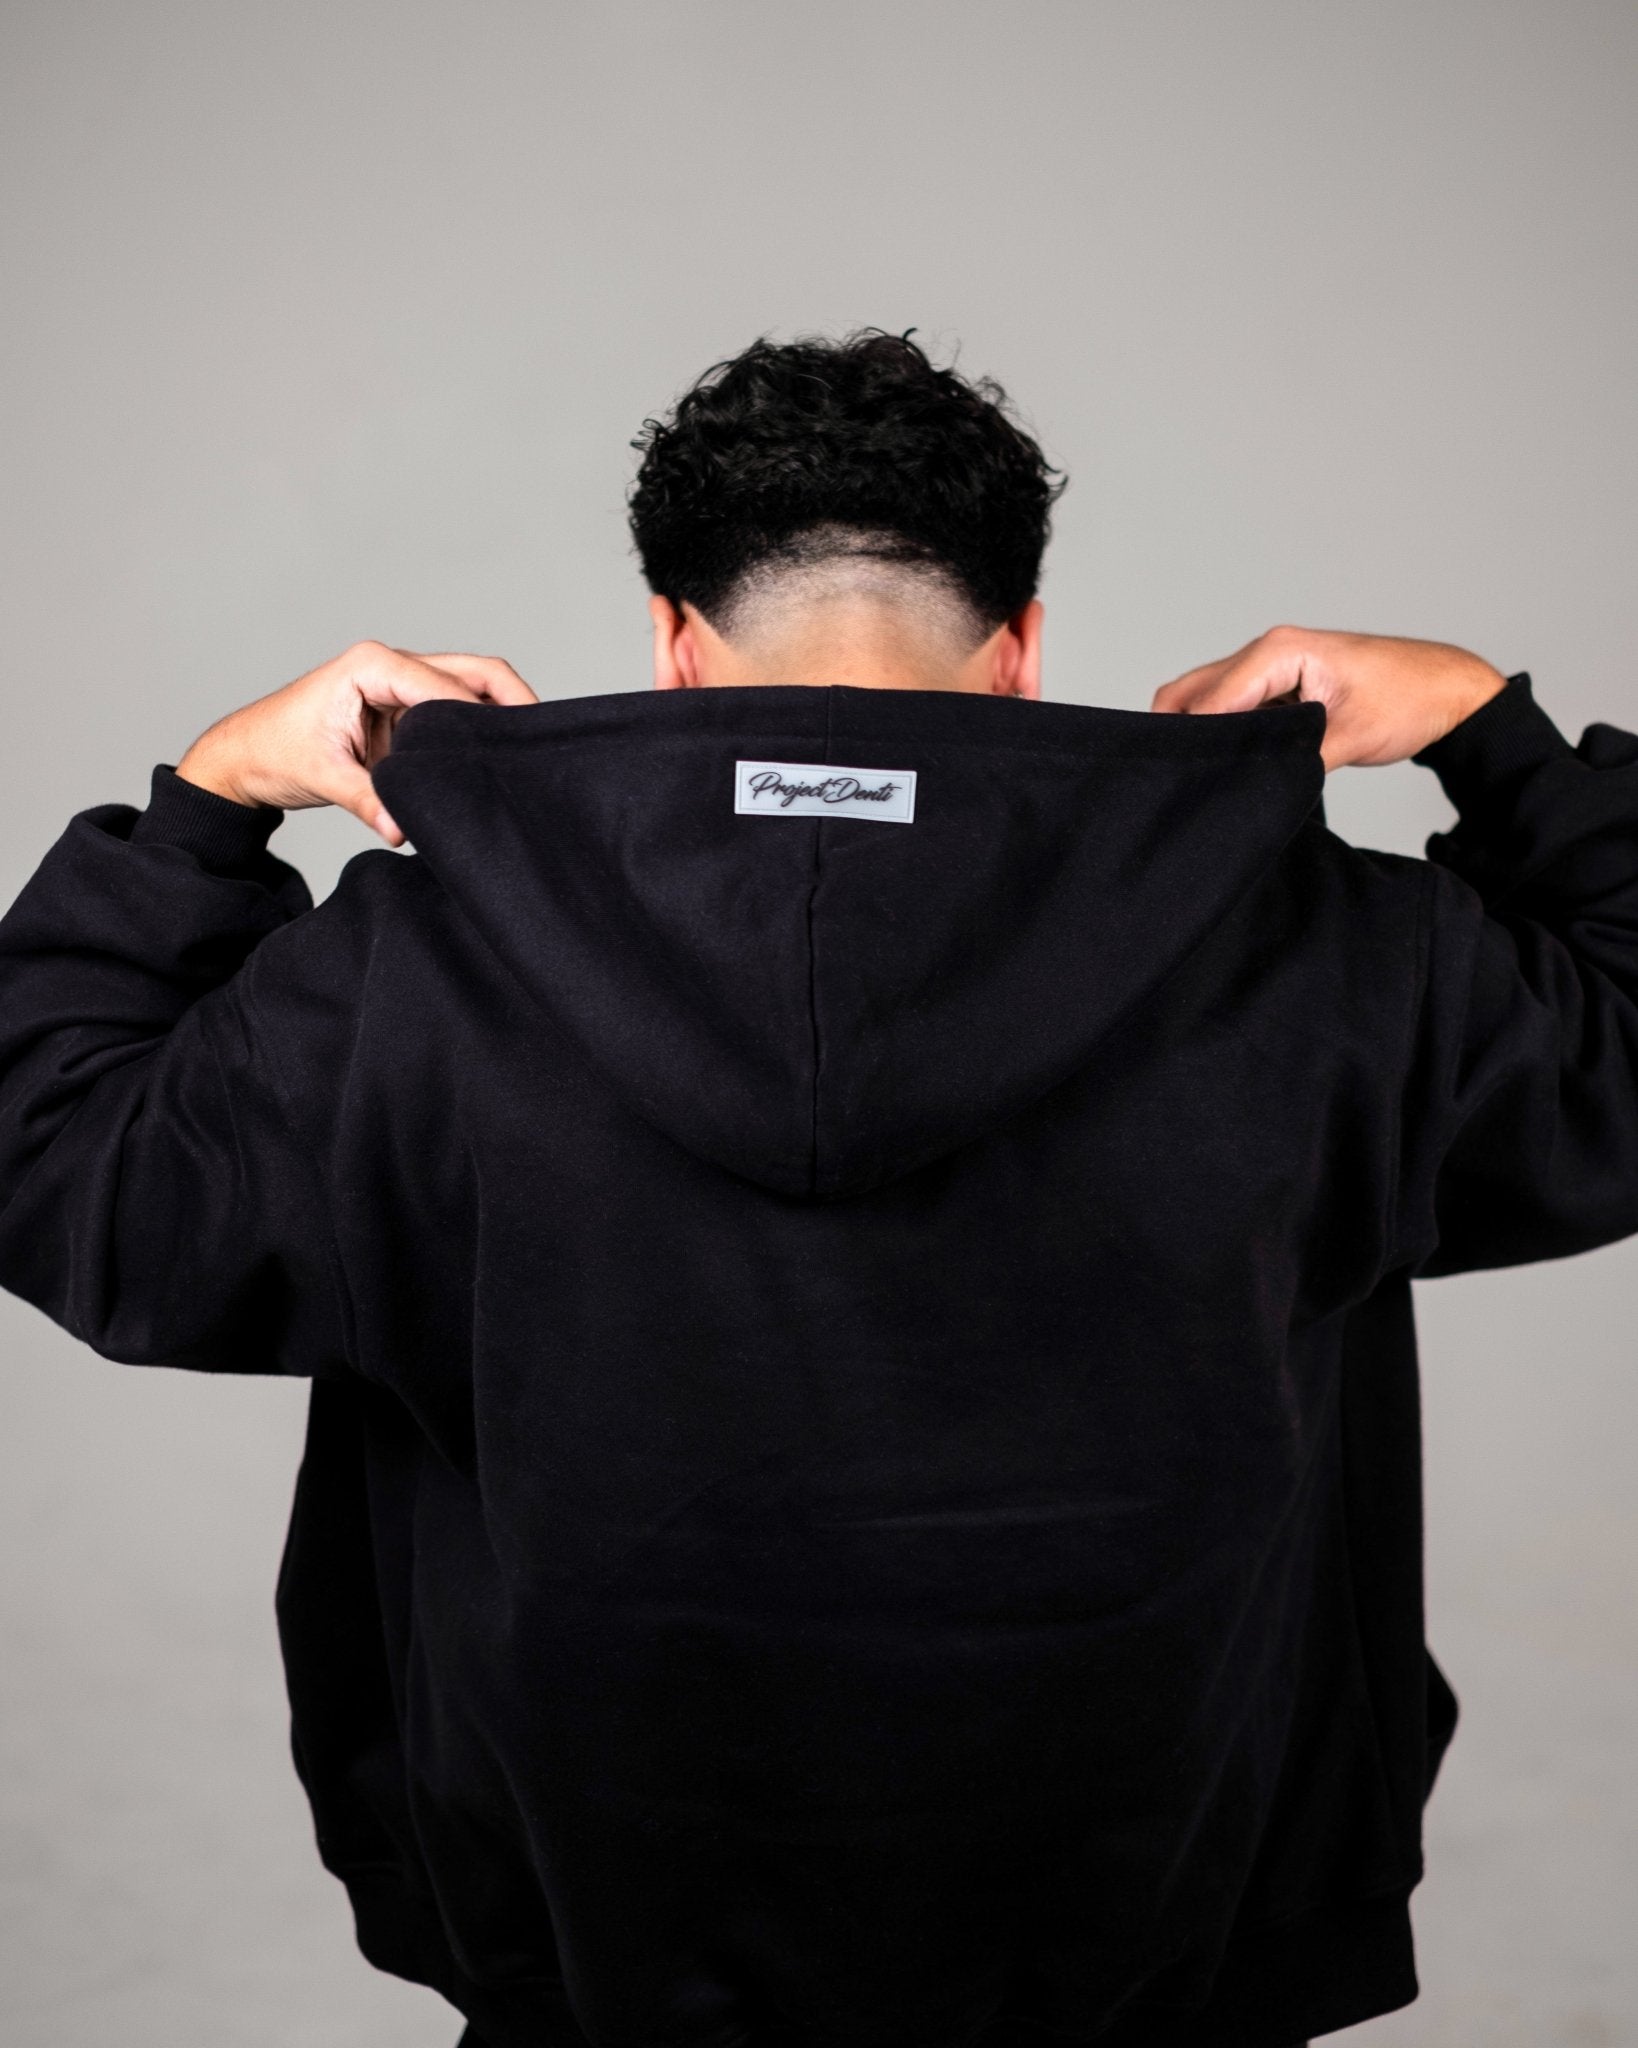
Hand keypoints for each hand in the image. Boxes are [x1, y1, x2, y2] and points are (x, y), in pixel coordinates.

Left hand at [175, 641, 537, 845]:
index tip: (503, 752)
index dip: (479, 717)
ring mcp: (402, 686)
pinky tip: (494, 762)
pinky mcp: (405, 710)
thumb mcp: (321, 776)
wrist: (245, 757)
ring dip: (499, 717)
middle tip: (542, 741)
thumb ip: (367, 800)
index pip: (446, 685)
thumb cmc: (273, 752)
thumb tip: (402, 829)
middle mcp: (393, 666)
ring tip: (523, 756)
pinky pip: (455, 714)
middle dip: (514, 700)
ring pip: (473, 688)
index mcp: (371, 665)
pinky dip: (478, 734)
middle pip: (476, 671)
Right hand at [1151, 626, 1507, 773]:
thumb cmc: (1409, 699)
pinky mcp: (1279, 686)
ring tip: (1214, 779)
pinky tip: (1238, 766)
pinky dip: (1227, 734)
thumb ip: (1293, 762)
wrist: (1447, 691)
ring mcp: (1270, 668)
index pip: (1208, 699)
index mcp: (1279, 651)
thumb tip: (1251, 788)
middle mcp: (1266, 652)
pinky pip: (1234, 708)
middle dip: (1185, 736)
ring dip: (1207, 736)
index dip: (1197, 742)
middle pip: (1191, 693)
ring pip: (1208, 701)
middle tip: (1188, 783)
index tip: (1191, 782)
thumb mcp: (1350, 738)